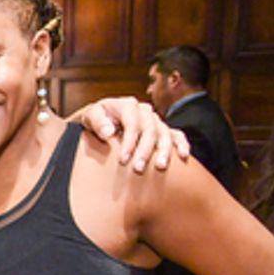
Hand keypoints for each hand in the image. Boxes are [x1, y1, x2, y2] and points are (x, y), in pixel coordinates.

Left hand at [76, 97, 190, 171]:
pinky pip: (176, 134)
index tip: (123, 160)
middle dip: (145, 150)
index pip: (133, 123)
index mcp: (127, 105)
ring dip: (164, 150)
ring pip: (164, 133)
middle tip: (138, 168)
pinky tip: (183, 156)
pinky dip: (181, 144)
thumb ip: (97, 122)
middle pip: (150, 129)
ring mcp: (154, 120)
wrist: (102, 119)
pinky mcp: (162, 128)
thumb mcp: (90, 116)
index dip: (129, 142)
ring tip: (160, 167)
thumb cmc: (96, 119)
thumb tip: (109, 132)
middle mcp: (144, 111)